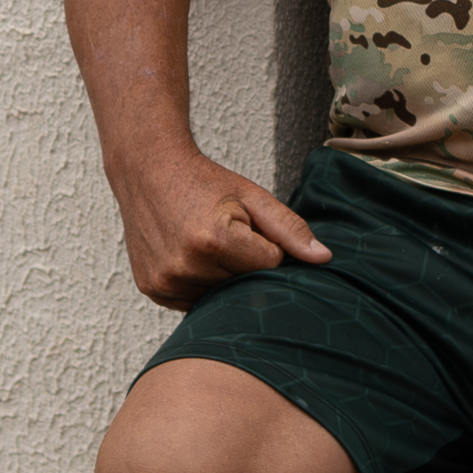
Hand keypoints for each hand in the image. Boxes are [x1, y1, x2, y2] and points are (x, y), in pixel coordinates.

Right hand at [107, 145, 329, 309]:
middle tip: (229, 233)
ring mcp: (165, 282)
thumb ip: (290, 229)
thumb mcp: (253, 197)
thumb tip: (324, 258)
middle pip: (245, 284)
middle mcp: (186, 266)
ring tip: (208, 243)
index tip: (248, 226)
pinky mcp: (153, 290)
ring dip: (224, 276)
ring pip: (220, 296)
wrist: (149, 172)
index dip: (266, 245)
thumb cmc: (205, 183)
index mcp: (214, 240)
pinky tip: (192, 257)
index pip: (270, 265)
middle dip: (246, 263)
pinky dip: (202, 284)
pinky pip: (195, 301)